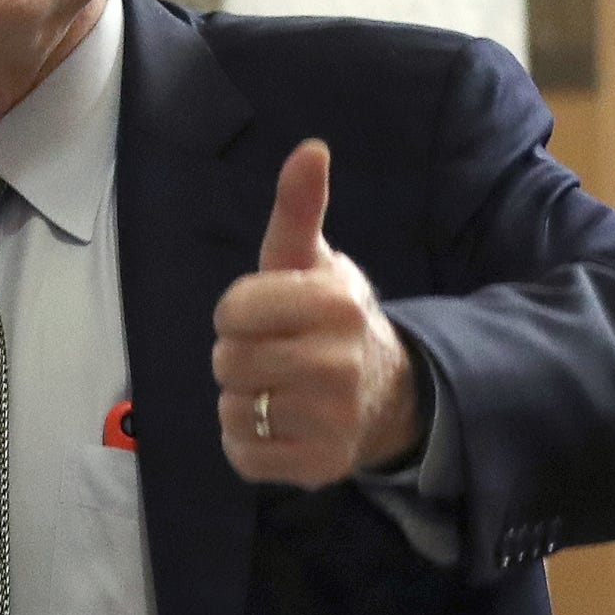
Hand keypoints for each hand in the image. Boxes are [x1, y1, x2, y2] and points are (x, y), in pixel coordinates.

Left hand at [212, 139, 423, 487]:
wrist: (386, 392)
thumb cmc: (329, 318)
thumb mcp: (312, 260)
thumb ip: (299, 208)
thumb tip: (309, 149)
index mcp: (334, 303)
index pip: (232, 311)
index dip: (237, 313)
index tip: (263, 315)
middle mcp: (338, 363)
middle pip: (227, 361)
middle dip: (238, 357)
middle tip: (272, 355)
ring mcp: (332, 419)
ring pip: (232, 409)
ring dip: (242, 401)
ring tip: (277, 390)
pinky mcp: (320, 465)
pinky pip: (244, 455)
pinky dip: (248, 443)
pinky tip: (278, 424)